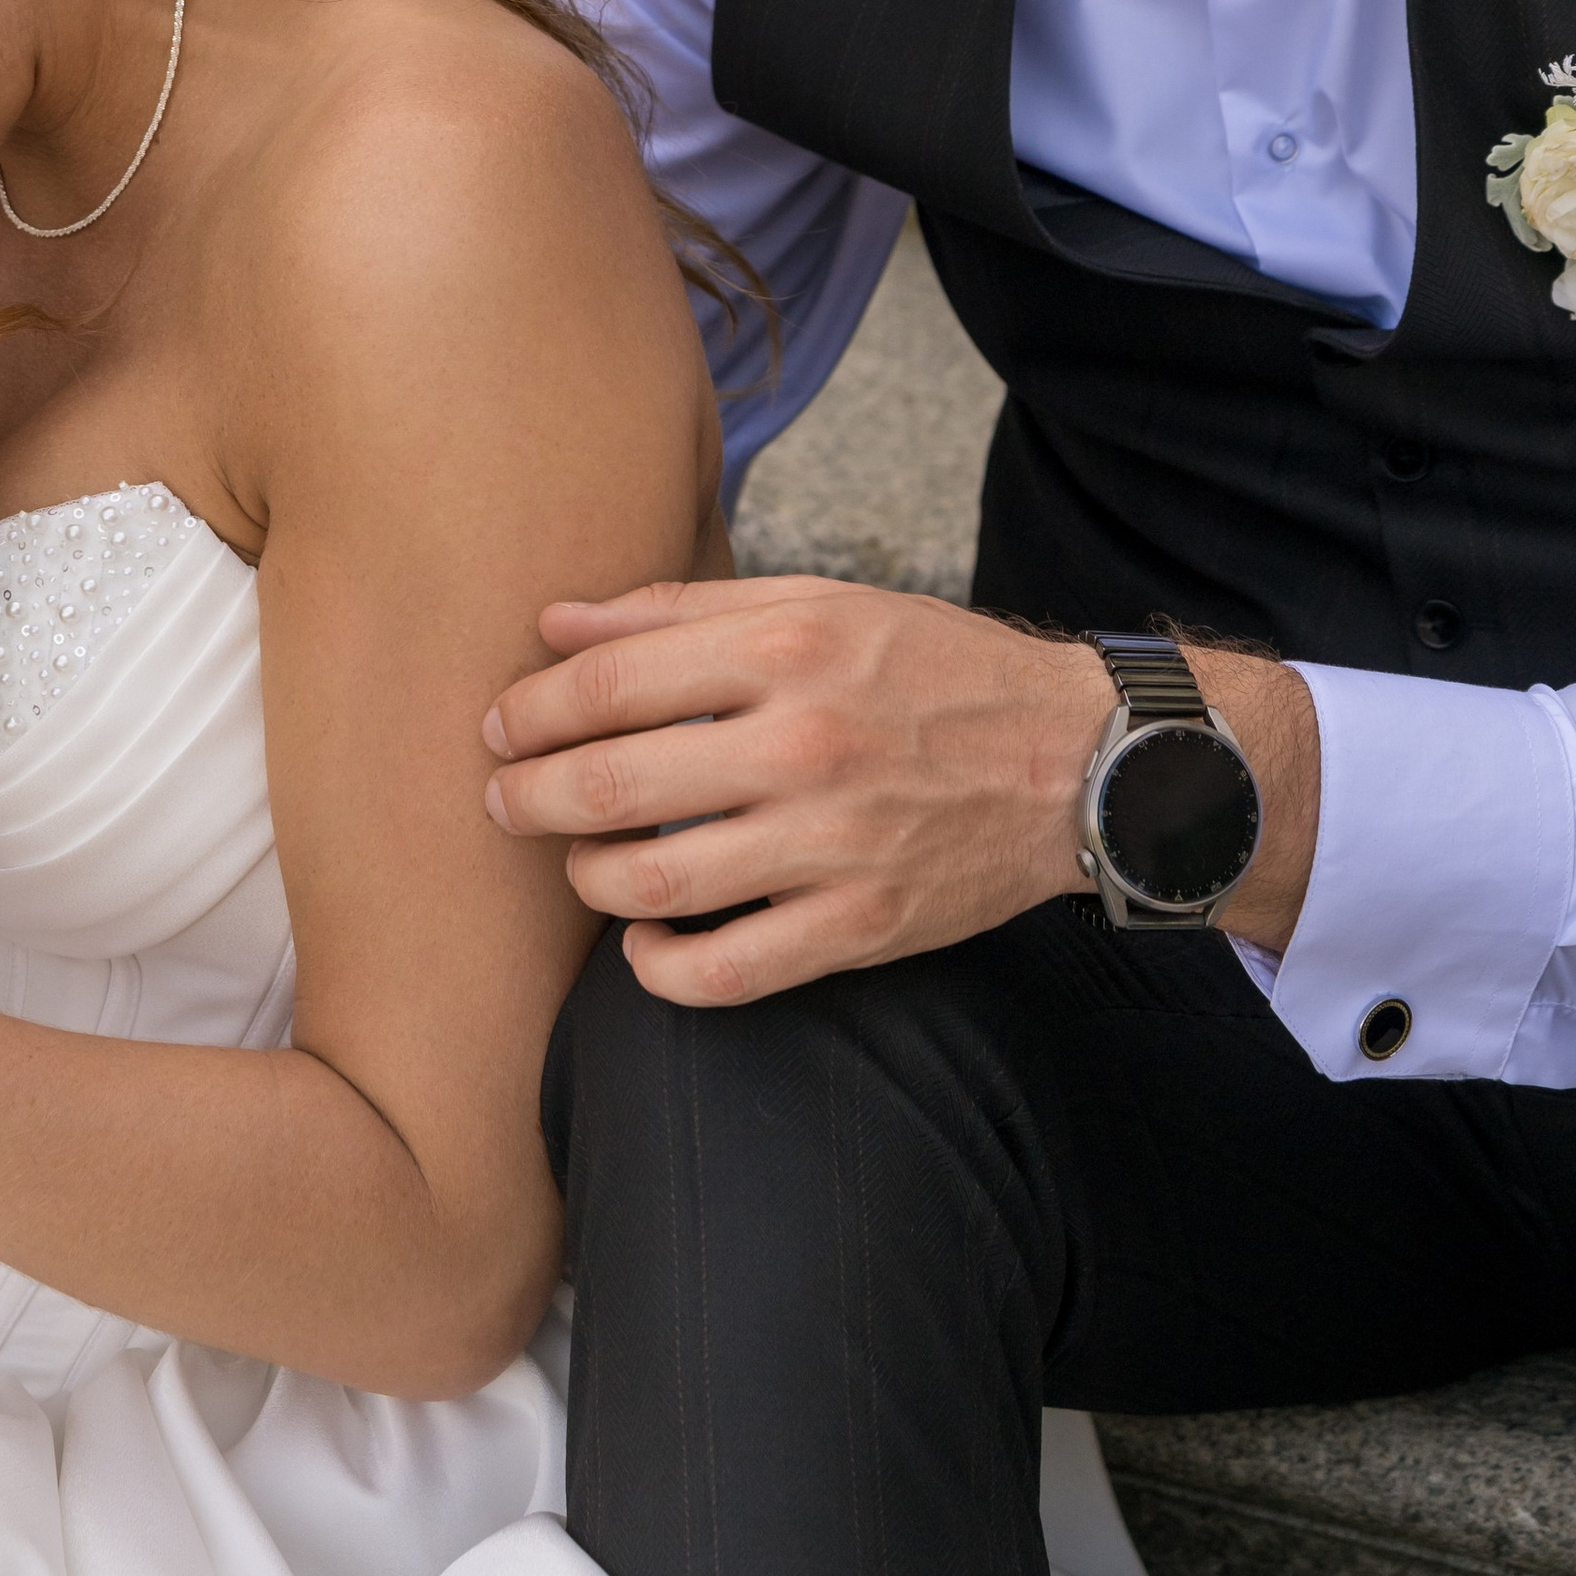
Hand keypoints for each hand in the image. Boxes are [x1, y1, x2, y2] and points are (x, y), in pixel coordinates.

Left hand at [483, 576, 1316, 1004]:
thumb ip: (678, 611)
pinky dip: (659, 968)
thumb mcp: (818, 603)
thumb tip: (555, 624)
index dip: (529, 709)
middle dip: (527, 796)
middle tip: (504, 799)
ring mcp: (834, 844)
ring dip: (583, 878)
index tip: (498, 725)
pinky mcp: (862, 926)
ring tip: (576, 862)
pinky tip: (642, 941)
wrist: (1077, 759)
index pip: (606, 685)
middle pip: (606, 786)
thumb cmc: (933, 668)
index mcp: (786, 650)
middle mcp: (803, 745)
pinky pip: (725, 972)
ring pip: (649, 883)